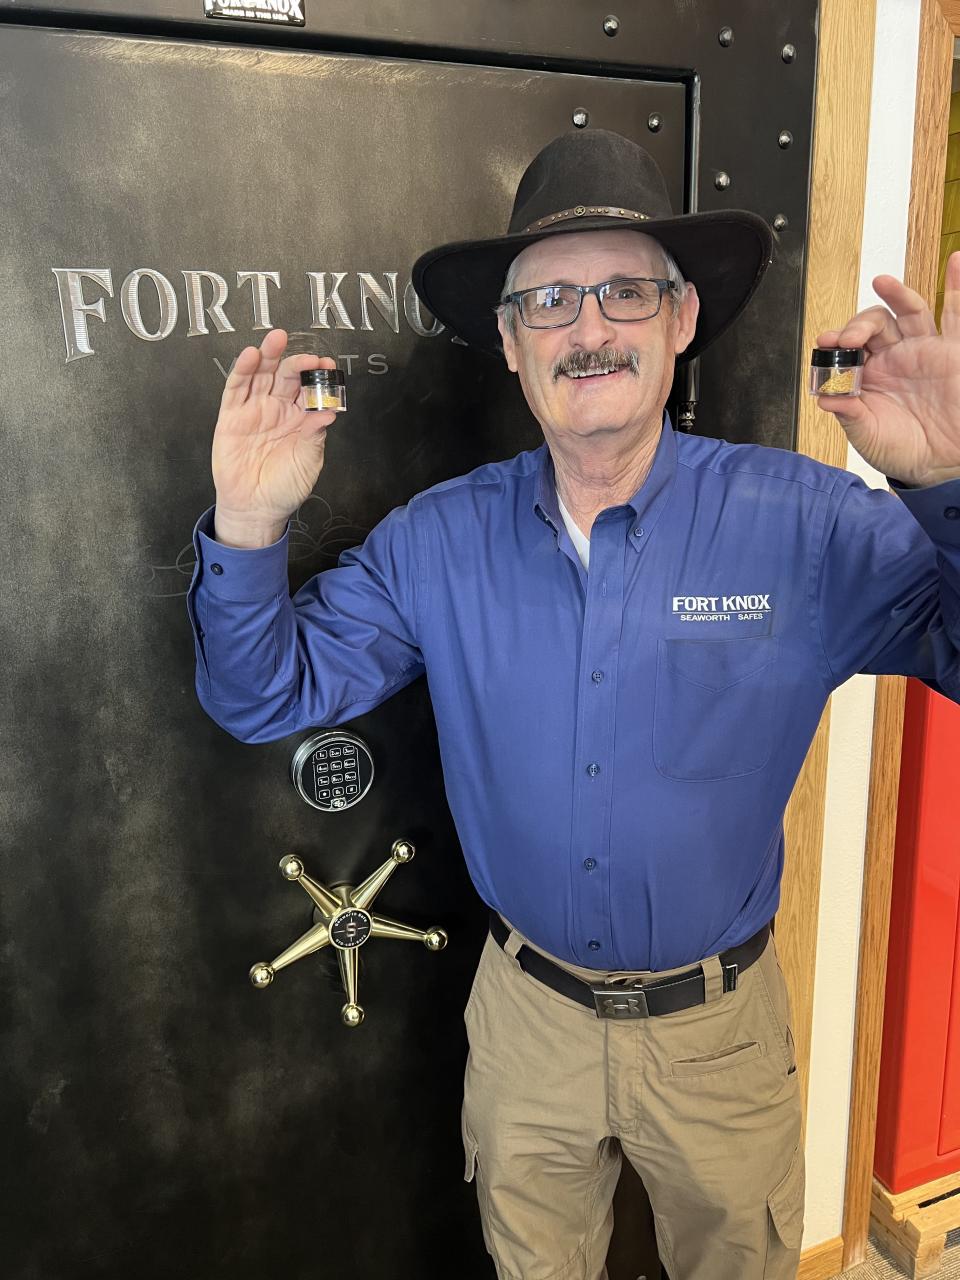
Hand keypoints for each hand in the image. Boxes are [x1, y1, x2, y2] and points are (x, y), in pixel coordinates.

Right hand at [211, 329, 338, 546]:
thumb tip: (330, 412)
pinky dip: (242, 370)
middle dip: (297, 363)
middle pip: (286, 377)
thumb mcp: (307, 462)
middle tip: (309, 356)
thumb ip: (315, 436)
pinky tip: (250, 356)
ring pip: (261, 376)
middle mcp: (277, 409)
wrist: (256, 509)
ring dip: (268, 356)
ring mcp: (254, 410)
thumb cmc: (285, 487)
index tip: (329, 365)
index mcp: (299, 418)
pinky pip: (236, 389)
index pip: (309, 389)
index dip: (318, 376)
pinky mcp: (231, 416)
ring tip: (277, 339)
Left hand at [815, 250, 959, 486]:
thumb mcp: (868, 435)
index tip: (826, 342)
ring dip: (897, 295)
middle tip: (848, 338)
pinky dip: (958, 286)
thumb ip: (849, 414)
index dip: (837, 341)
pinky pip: (958, 317)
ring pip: (911, 312)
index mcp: (871, 375)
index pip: (850, 347)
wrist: (940, 466)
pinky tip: (956, 263)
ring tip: (882, 282)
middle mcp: (896, 357)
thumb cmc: (903, 450)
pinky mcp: (953, 351)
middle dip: (858, 324)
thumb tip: (825, 398)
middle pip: (875, 324)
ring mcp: (925, 350)